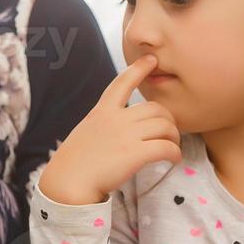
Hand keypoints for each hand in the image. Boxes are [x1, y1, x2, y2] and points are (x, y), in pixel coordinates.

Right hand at [37, 54, 180, 204]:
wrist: (67, 183)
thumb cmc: (73, 164)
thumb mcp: (85, 133)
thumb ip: (103, 126)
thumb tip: (119, 132)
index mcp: (102, 112)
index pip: (121, 83)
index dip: (138, 69)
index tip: (151, 59)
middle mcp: (115, 119)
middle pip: (155, 109)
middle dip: (168, 120)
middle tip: (170, 134)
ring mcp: (126, 136)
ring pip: (165, 126)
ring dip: (174, 137)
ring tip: (173, 147)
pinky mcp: (135, 154)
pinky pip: (166, 147)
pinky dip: (175, 153)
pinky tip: (175, 159)